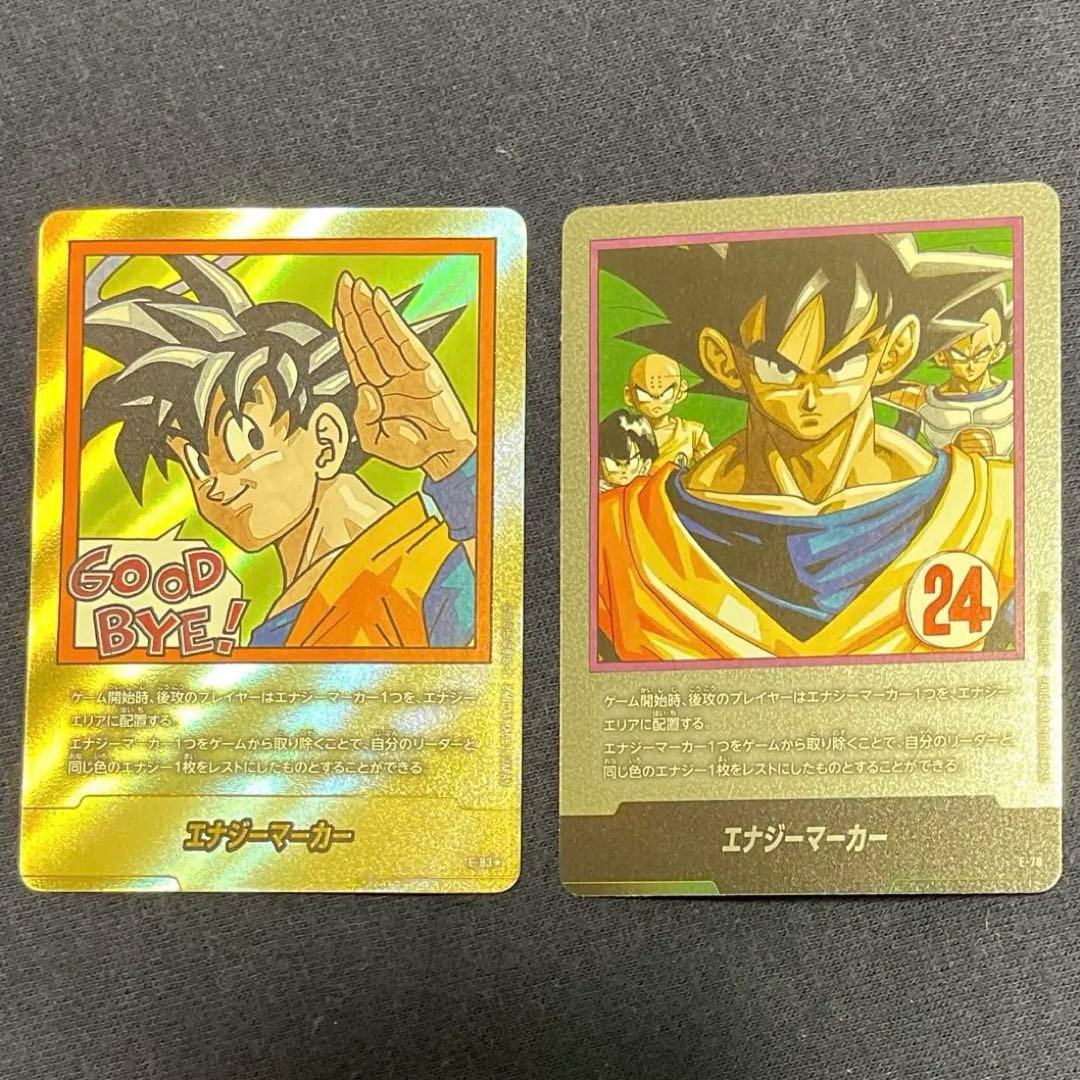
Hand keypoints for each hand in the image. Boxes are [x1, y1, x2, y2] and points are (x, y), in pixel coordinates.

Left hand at [333, 272, 475, 480]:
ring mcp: (407, 372)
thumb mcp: (374, 441)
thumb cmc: (412, 450)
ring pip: (382, 335)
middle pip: (366, 337)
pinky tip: (380, 303)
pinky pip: (404, 341)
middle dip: (354, 309)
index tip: (338, 304)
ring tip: (357, 288)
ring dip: (369, 310)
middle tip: (345, 283)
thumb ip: (363, 418)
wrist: (442, 458)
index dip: (346, 327)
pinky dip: (392, 321)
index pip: (355, 352)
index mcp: (374, 390)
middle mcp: (389, 376)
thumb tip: (366, 391)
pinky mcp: (425, 371)